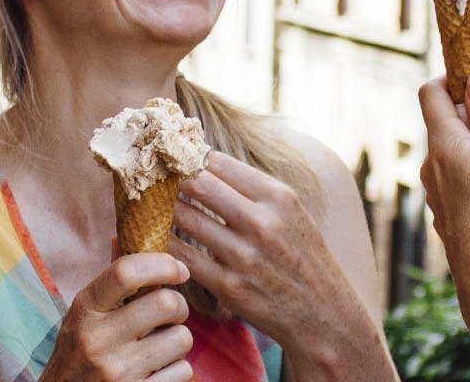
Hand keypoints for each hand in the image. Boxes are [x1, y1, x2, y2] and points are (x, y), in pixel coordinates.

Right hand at [39, 253, 192, 381]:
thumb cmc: (80, 352)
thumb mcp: (85, 314)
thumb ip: (110, 280)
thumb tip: (123, 233)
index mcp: (85, 309)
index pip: (126, 271)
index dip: (162, 263)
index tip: (179, 270)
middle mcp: (98, 339)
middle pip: (165, 303)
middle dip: (178, 306)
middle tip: (170, 313)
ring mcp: (117, 372)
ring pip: (181, 338)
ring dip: (178, 340)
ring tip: (158, 346)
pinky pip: (183, 370)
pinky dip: (176, 369)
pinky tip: (156, 371)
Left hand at [170, 152, 380, 363]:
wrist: (323, 314)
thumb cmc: (302, 256)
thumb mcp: (292, 212)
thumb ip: (254, 189)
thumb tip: (206, 161)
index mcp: (279, 197)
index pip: (219, 162)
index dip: (189, 155)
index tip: (170, 155)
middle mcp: (262, 222)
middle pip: (198, 184)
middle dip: (170, 176)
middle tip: (149, 173)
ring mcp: (243, 256)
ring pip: (185, 218)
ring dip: (160, 207)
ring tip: (145, 200)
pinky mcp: (228, 286)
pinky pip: (184, 256)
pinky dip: (164, 243)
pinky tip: (154, 235)